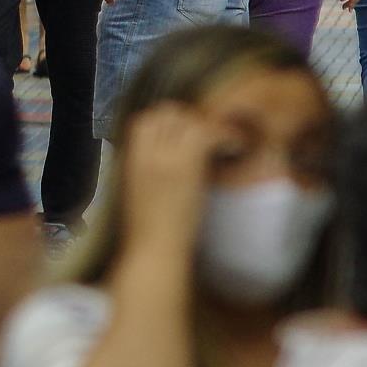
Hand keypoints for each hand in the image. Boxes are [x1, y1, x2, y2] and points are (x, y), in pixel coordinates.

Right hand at [118, 104, 218, 246]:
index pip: (146, 119)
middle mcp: (147, 152)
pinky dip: (225, 136)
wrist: (154, 251)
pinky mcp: (188, 168)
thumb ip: (144, 164)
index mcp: (130, 158)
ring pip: (189, 121)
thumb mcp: (133, 188)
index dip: (165, 120)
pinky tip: (236, 146)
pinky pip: (207, 135)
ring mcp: (167, 158)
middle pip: (168, 114)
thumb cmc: (144, 229)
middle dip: (188, 119)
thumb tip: (166, 148)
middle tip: (205, 136)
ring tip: (224, 141)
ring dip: (208, 127)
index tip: (181, 132)